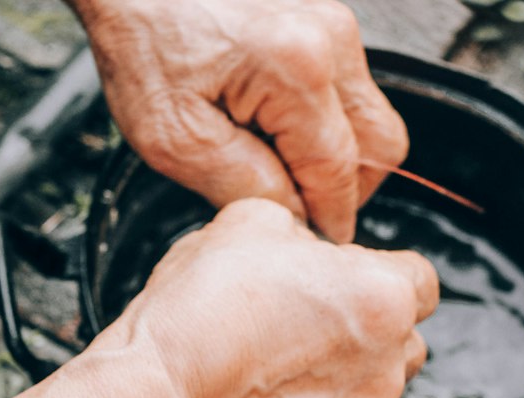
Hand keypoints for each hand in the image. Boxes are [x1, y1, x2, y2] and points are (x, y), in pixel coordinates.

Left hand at [72, 0, 408, 242]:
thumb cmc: (143, 43)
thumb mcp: (178, 140)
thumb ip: (245, 188)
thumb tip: (293, 220)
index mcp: (299, 69)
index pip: (340, 176)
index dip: (327, 224)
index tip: (309, 249)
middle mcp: (330, 38)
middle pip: (381, 147)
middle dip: (344, 192)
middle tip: (297, 214)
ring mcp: (332, 23)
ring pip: (368, 120)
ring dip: (333, 159)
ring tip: (275, 170)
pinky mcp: (321, 21)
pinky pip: (345, 93)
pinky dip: (320, 127)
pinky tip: (272, 136)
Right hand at [97, 198, 437, 397]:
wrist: (160, 388)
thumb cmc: (202, 307)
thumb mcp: (253, 219)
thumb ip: (301, 227)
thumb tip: (304, 246)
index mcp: (385, 299)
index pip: (422, 279)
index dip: (378, 271)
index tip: (341, 275)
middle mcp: (386, 367)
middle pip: (405, 337)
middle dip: (369, 324)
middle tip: (308, 314)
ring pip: (372, 385)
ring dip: (343, 368)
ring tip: (282, 355)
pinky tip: (268, 389)